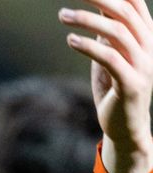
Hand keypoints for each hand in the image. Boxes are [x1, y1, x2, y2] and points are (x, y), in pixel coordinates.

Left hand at [59, 0, 152, 172]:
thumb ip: (108, 31)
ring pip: (117, 32)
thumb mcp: (111, 53)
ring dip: (86, 20)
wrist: (126, 126)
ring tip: (62, 14)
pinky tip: (70, 40)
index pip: (135, 3)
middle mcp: (151, 47)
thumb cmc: (115, 86)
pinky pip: (110, 57)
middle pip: (125, 12)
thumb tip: (98, 4)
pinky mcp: (132, 83)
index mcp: (148, 36)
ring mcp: (144, 65)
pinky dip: (88, 46)